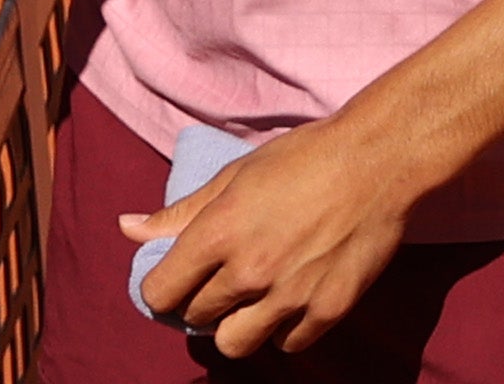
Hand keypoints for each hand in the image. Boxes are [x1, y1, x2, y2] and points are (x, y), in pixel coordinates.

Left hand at [122, 118, 425, 358]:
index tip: (173, 278)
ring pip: (235, 344)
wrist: (376, 162)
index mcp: (219, 232)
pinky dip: (282, 329)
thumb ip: (180, 212)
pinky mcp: (327, 311)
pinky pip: (287, 344)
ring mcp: (289, 296)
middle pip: (196, 318)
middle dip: (199, 301)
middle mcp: (249, 271)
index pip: (161, 292)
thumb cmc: (302, 158)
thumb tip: (128, 229)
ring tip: (249, 299)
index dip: (161, 287)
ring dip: (235, 325)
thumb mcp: (234, 175)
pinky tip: (288, 300)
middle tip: (217, 280)